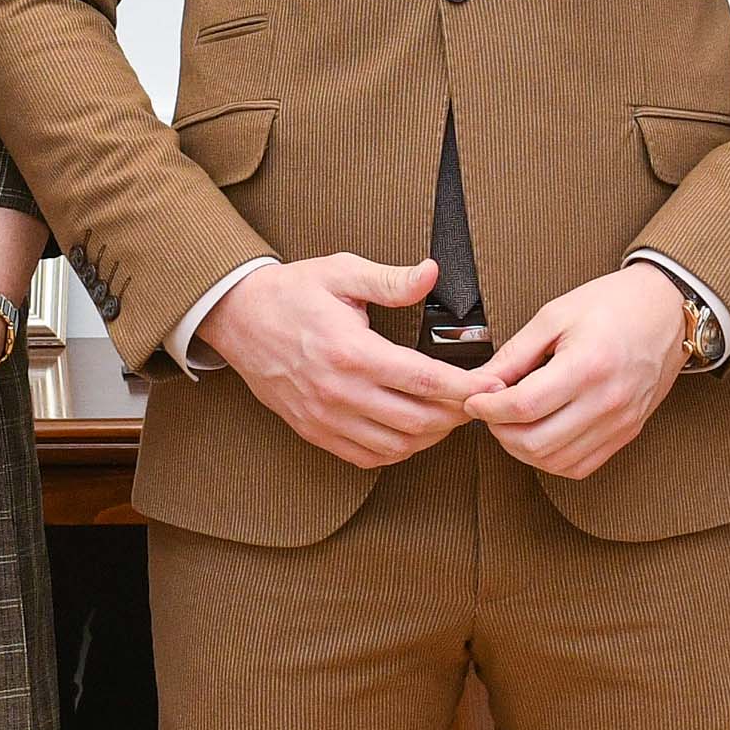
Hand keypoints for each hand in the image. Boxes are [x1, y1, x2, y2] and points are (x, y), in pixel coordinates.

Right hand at [201, 250, 488, 472]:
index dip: (466, 387)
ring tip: (449, 416)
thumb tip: (432, 274)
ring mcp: (325, 418)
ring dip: (431, 437)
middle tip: (478, 401)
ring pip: (396, 446)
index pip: (424, 379)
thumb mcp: (341, 272)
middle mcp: (339, 392)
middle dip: (457, 415)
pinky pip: (366, 457)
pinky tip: (411, 432)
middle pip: (417, 421)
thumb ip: (390, 279)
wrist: (237, 318)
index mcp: (351, 351)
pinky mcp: (314, 431)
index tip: (492, 385)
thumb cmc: (292, 292)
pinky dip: (397, 451)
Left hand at [458, 264, 692, 481]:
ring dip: (522, 449)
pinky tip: (542, 435)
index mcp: (588, 366)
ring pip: (555, 461)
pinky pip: (580, 466)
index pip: (524, 406)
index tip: (474, 400)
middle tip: (490, 412)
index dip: (488, 409)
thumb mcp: (555, 315)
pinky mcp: (627, 433)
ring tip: (513, 423)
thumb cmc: (614, 304)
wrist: (667, 310)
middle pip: (536, 442)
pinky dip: (551, 459)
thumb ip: (515, 354)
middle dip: (500, 432)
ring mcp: (621, 422)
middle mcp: (608, 401)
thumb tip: (480, 382)